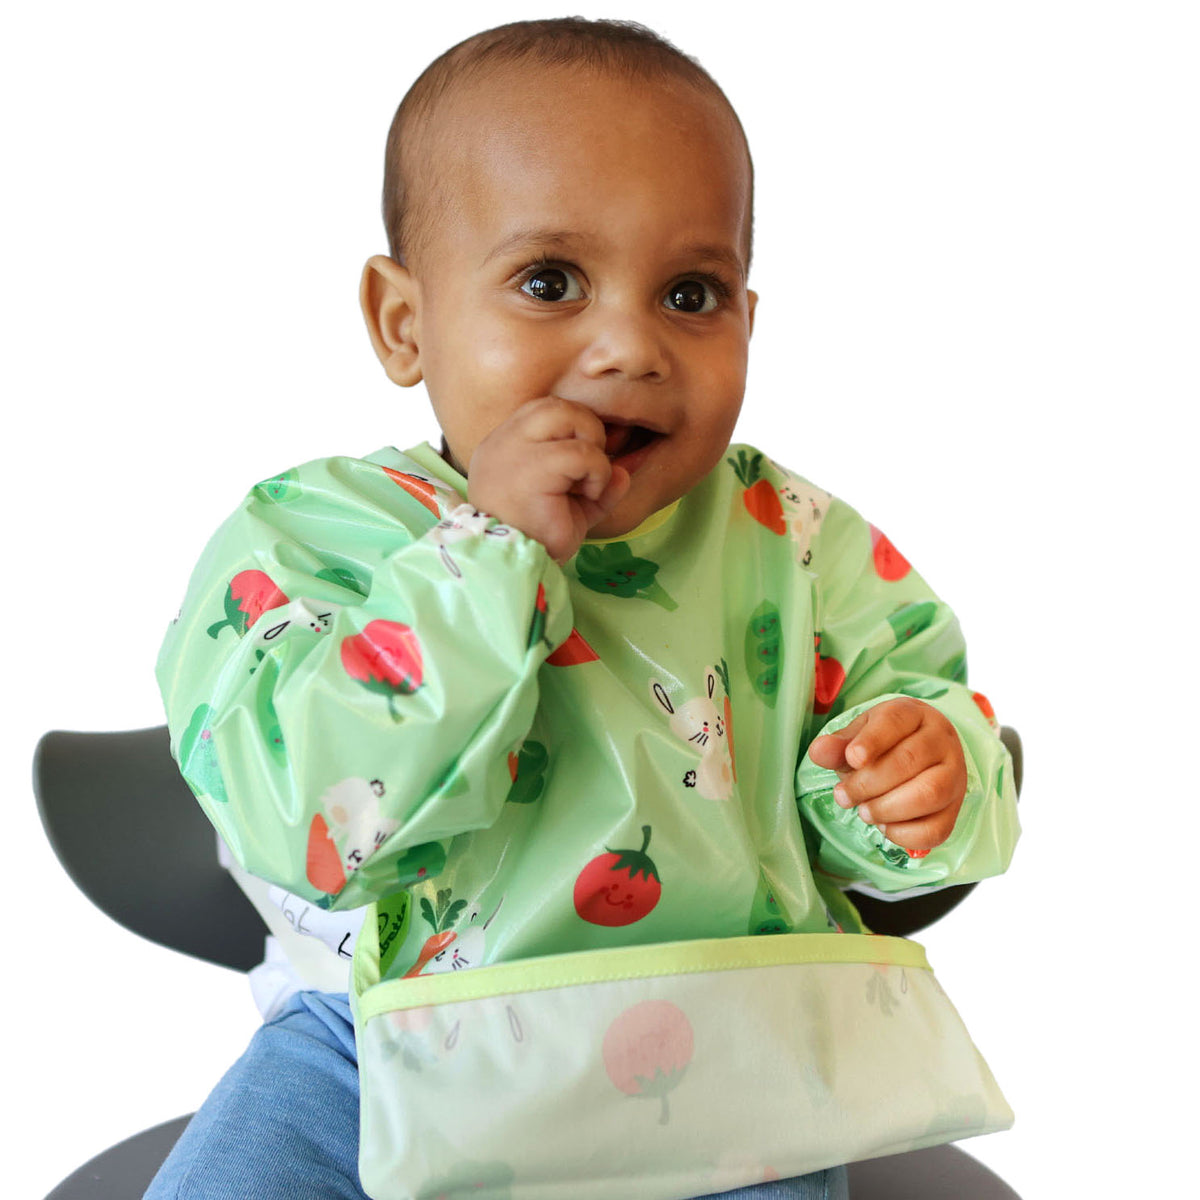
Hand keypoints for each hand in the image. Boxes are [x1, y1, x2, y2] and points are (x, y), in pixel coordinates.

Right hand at [466, 398, 630, 563]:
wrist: (518, 571)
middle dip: (587, 429)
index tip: (584, 467)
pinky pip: (580, 452)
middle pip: (555, 404)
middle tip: (591, 470)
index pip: (545, 412)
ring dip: (593, 449)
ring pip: (568, 415)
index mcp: (504, 446)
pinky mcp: (530, 468)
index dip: (575, 429)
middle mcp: (502, 442)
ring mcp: (511, 451)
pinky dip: (597, 471)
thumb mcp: (574, 507)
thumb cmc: (539, 541)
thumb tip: (624, 471)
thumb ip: (598, 484)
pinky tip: (589, 496)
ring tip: (589, 484)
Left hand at [808, 698, 966, 852]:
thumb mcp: (858, 736)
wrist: (921, 755)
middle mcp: (941, 741)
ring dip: (888, 808)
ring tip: (864, 812)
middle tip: (843, 796)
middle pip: (910, 760)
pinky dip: (906, 835)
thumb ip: (838, 745)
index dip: (872, 741)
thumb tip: (819, 752)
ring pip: (930, 794)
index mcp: (913, 714)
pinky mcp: (955, 809)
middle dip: (869, 783)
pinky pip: (938, 828)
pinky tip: (885, 827)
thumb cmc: (884, 744)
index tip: (852, 758)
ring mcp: (954, 775)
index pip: (896, 722)